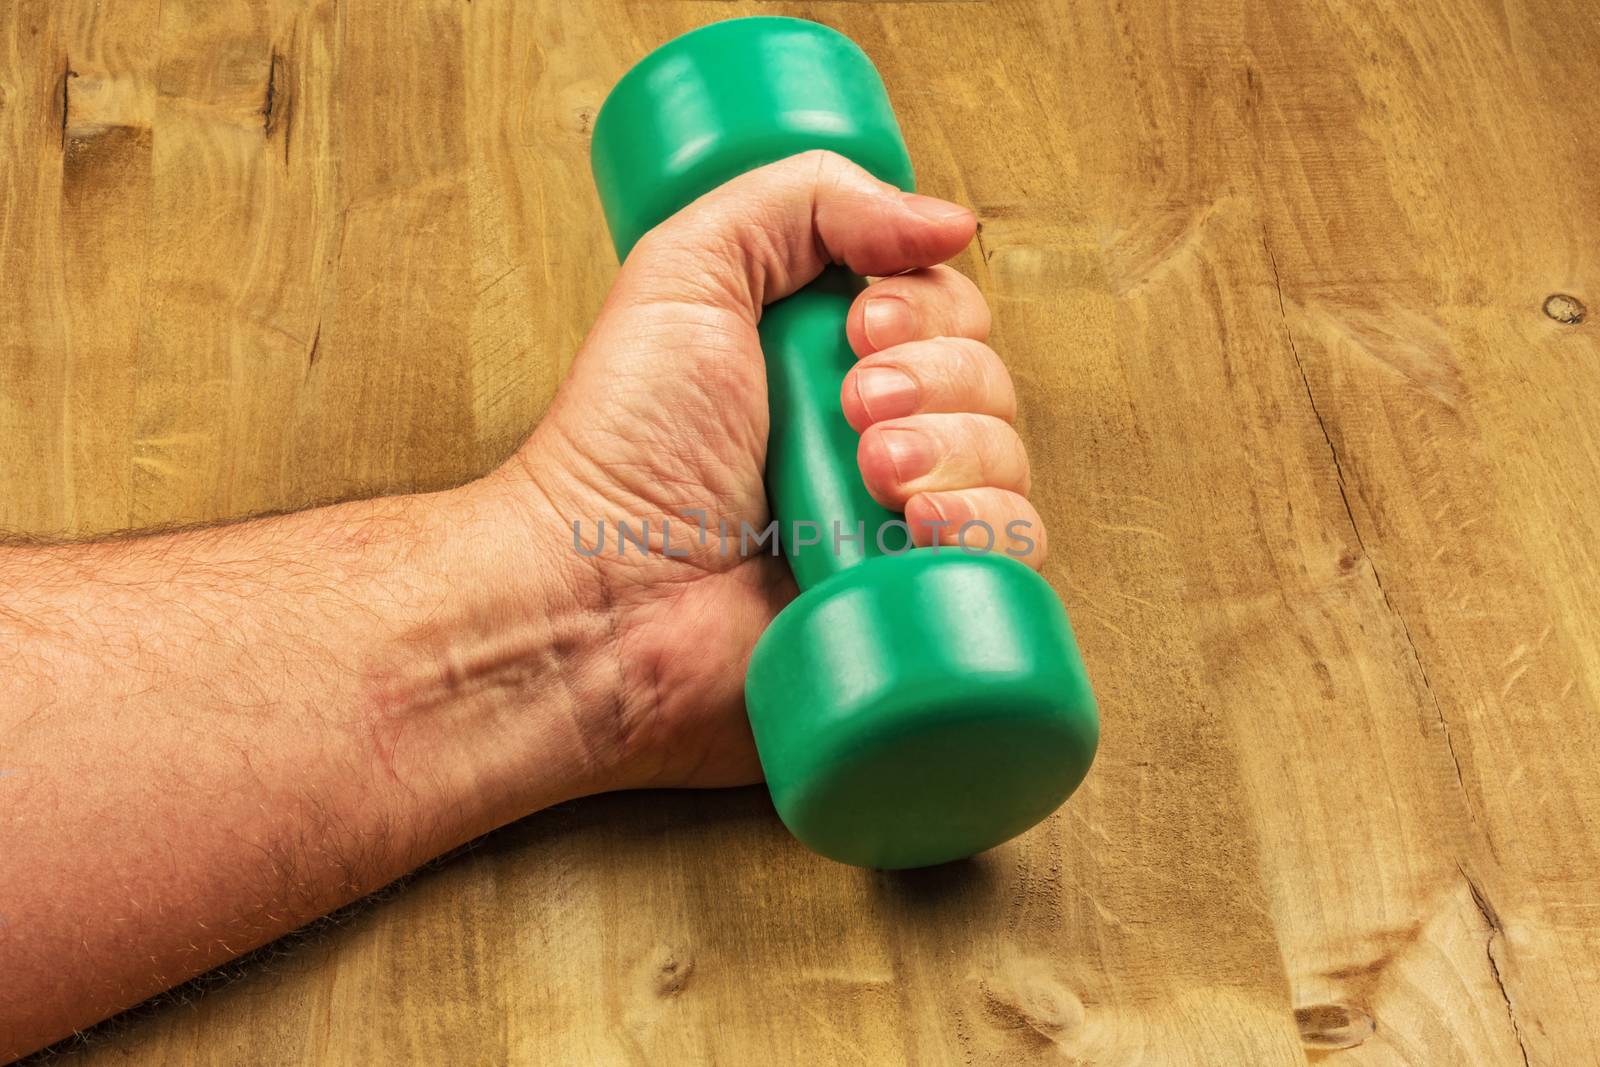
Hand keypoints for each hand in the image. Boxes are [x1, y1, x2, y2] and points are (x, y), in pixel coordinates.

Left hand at [485, 151, 1049, 794]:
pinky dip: (987, 525)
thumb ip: (803, 201)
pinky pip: (1010, 553)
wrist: (602, 594)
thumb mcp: (689, 269)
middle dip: (935, 376)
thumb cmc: (627, 439)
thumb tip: (945, 220)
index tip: (859, 327)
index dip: (925, 304)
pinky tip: (919, 524)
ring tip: (872, 469)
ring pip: (1007, 458)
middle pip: (986, 375)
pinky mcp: (913, 599)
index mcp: (827, 357)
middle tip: (852, 404)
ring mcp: (897, 522)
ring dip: (956, 446)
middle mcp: (874, 435)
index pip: (944, 306)